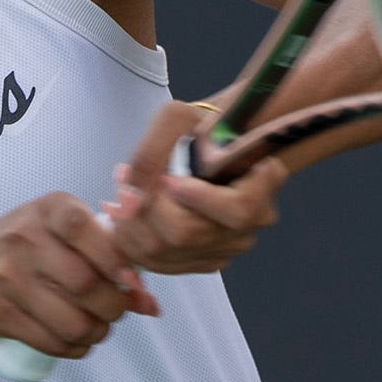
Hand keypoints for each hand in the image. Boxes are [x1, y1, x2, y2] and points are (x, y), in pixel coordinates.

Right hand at [0, 193, 159, 358]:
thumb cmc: (18, 260)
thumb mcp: (56, 244)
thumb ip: (105, 262)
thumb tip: (151, 304)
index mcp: (48, 209)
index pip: (93, 229)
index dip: (120, 262)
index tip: (130, 283)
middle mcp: (23, 235)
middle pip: (89, 284)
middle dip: (112, 310)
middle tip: (112, 316)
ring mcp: (4, 272)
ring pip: (73, 318)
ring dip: (94, 335)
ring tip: (94, 332)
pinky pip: (49, 339)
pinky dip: (71, 349)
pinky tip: (73, 344)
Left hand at [104, 101, 288, 274]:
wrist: (211, 153)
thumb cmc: (199, 132)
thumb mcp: (180, 117)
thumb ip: (158, 143)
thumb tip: (132, 185)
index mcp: (261, 191)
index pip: (239, 208)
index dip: (199, 197)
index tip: (169, 179)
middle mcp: (245, 229)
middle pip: (188, 234)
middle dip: (146, 208)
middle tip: (125, 180)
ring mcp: (221, 251)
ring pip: (165, 252)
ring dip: (130, 221)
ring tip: (121, 191)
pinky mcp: (197, 263)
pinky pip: (155, 263)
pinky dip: (130, 238)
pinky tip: (123, 213)